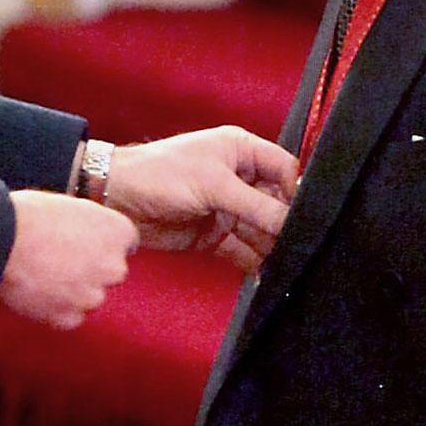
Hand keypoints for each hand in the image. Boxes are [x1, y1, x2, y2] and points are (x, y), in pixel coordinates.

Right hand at [0, 190, 136, 329]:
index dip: (103, 242)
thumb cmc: (31, 215)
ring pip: (90, 296)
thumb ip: (91, 226)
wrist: (1, 242)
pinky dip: (57, 309)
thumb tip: (89, 237)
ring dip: (74, 290)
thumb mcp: (73, 207)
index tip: (87, 242)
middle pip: (111, 271)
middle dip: (92, 268)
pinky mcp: (69, 317)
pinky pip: (70, 316)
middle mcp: (113, 266)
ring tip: (44, 274)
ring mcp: (92, 296)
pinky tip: (38, 292)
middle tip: (61, 259)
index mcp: (118, 231)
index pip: (125, 242)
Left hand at [106, 126, 298, 272]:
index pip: (285, 168)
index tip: (308, 217)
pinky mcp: (214, 234)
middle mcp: (238, 178)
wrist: (117, 199)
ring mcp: (227, 207)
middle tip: (300, 246)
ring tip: (288, 265)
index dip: (297, 192)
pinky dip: (255, 263)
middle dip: (286, 224)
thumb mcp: (215, 185)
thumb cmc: (159, 174)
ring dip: (273, 247)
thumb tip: (290, 223)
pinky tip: (267, 275)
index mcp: (241, 150)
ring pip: (262, 230)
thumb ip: (256, 207)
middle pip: (276, 203)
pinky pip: (243, 250)